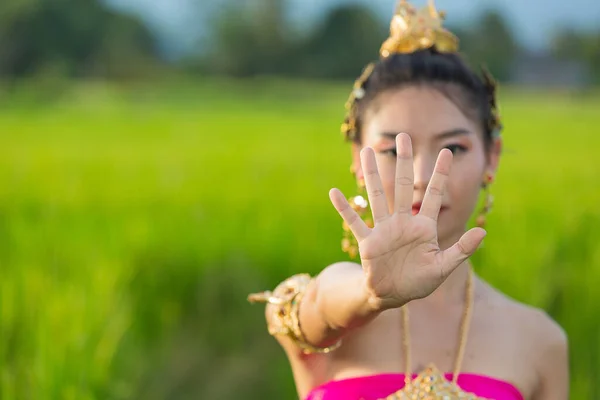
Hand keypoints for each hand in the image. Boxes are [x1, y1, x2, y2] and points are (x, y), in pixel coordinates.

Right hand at [329, 133, 485, 309]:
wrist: (393, 294)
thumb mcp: (443, 267)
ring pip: (377, 196)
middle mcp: (402, 222)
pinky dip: (345, 209)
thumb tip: (482, 232)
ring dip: (373, 175)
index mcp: (423, 226)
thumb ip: (461, 250)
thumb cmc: (419, 280)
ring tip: (370, 151)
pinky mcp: (368, 242)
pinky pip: (355, 222)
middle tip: (405, 136)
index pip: (433, 195)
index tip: (446, 152)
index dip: (440, 174)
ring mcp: (384, 230)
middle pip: (402, 186)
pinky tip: (335, 192)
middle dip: (404, 161)